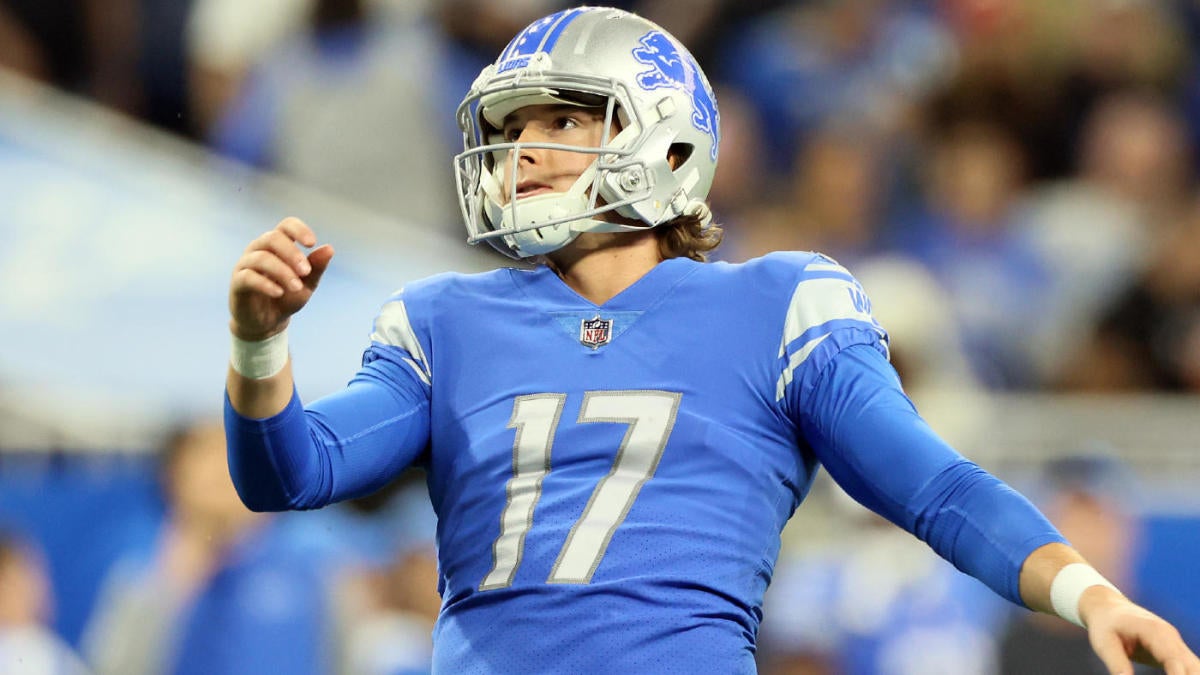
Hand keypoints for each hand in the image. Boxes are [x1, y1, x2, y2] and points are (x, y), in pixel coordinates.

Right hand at [229, 217, 333, 339]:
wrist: (267, 322)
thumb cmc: (286, 297)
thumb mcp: (307, 284)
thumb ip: (316, 267)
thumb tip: (329, 248)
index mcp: (277, 245)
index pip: (286, 225)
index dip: (298, 230)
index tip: (312, 243)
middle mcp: (259, 249)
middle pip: (272, 238)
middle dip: (292, 253)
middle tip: (306, 272)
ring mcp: (245, 264)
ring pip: (261, 258)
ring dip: (283, 271)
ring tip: (297, 287)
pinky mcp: (237, 282)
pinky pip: (248, 277)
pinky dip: (266, 284)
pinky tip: (279, 292)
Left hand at [1081, 585, 1199, 674]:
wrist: (1107, 607)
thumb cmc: (1104, 624)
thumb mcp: (1104, 644)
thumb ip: (1117, 664)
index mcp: (1154, 631)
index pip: (1174, 660)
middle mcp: (1170, 636)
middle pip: (1193, 666)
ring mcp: (1175, 643)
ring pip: (1195, 667)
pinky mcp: (1174, 651)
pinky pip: (1189, 668)